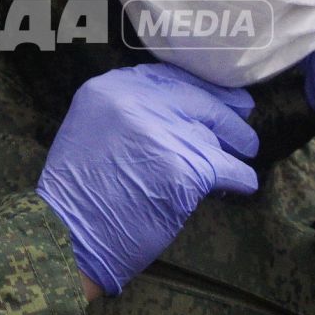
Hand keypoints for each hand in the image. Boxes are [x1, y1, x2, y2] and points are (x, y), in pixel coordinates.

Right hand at [38, 62, 259, 294]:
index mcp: (109, 90)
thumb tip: (175, 108)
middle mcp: (137, 103)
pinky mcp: (187, 170)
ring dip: (235, 143)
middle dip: (226, 110)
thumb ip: (127, 111)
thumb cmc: (77, 195)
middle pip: (197, 98)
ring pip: (216, 132)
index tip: (215, 93)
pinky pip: (229, 169)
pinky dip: (240, 178)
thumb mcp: (90, 130)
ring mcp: (164, 134)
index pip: (168, 76)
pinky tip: (243, 183)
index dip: (197, 86)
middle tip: (243, 115)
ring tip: (245, 150)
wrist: (69, 238)